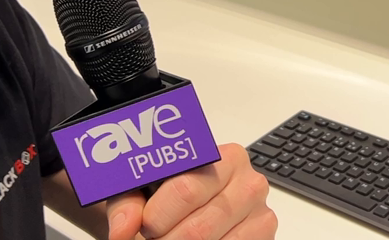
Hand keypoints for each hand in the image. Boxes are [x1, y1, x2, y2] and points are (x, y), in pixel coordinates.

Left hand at [106, 143, 277, 239]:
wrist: (186, 208)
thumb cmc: (166, 194)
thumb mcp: (143, 188)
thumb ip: (127, 204)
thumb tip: (123, 228)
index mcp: (224, 157)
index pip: (185, 190)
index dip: (155, 218)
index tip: (141, 227)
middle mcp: (248, 183)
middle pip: (198, 227)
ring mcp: (260, 213)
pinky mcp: (264, 236)